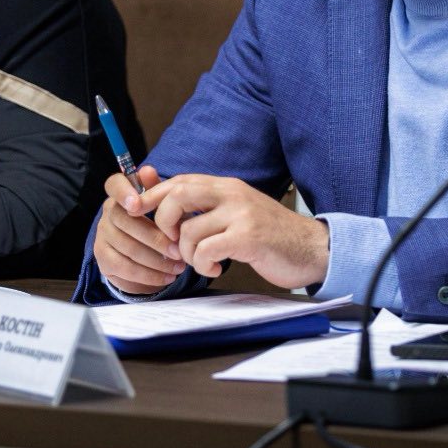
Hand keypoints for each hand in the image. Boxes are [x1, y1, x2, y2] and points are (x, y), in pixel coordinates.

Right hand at [92, 165, 186, 294]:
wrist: (149, 259)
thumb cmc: (159, 226)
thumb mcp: (164, 209)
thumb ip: (158, 191)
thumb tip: (148, 170)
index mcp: (122, 195)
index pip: (113, 184)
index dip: (123, 192)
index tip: (137, 205)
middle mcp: (108, 212)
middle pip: (124, 220)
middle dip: (154, 238)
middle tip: (178, 250)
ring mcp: (103, 236)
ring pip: (127, 247)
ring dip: (156, 260)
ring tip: (179, 266)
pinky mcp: (103, 259)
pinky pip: (124, 267)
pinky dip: (148, 274)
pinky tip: (167, 277)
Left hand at [146, 174, 328, 289]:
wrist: (310, 248)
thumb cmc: (269, 235)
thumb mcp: (236, 212)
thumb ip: (206, 206)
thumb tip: (164, 202)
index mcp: (226, 186)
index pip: (179, 180)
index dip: (152, 195)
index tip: (136, 211)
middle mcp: (232, 193)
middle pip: (178, 196)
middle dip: (163, 223)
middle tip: (172, 243)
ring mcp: (241, 213)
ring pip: (188, 230)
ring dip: (187, 254)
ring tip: (202, 261)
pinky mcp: (248, 236)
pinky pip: (206, 250)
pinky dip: (203, 264)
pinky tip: (217, 267)